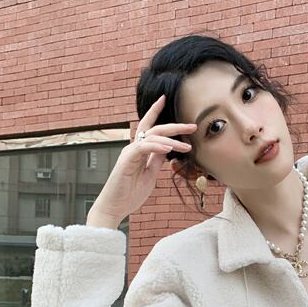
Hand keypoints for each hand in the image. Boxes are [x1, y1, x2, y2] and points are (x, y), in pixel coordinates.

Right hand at [88, 95, 196, 225]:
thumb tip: (167, 149)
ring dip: (172, 140)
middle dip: (175, 126)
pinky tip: (169, 149)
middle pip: (155, 129)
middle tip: (192, 126)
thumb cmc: (130, 193)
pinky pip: (144, 147)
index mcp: (139, 150)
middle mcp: (134, 148)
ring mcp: (130, 152)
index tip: (163, 99)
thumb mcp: (150, 175)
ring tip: (187, 147)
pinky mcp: (127, 160)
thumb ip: (157, 160)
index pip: (148, 127)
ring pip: (152, 136)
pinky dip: (158, 146)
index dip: (154, 111)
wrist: (115, 207)